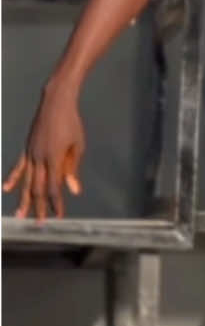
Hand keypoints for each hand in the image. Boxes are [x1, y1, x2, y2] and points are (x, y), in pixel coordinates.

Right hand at [3, 85, 85, 219]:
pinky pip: (19, 167)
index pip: (53, 188)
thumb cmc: (71, 123)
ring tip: (20, 215)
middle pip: (37, 188)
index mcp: (54, 159)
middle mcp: (39, 159)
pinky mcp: (27, 148)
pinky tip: (7, 189)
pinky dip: (13, 179)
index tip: (58, 216)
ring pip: (26, 181)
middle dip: (38, 207)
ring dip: (23, 199)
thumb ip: (72, 170)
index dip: (55, 203)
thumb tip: (73, 190)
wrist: (56, 102)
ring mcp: (31, 154)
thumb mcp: (77, 146)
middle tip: (39, 223)